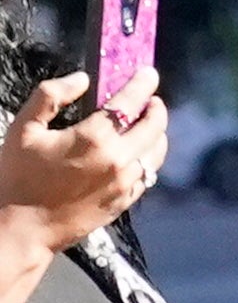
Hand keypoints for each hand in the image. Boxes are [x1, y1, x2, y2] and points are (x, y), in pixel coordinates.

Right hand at [2, 73, 164, 248]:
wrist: (20, 230)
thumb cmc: (16, 178)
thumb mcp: (23, 130)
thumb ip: (51, 96)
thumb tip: (83, 78)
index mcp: (95, 137)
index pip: (131, 100)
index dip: (143, 83)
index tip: (148, 73)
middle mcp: (119, 159)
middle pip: (155, 125)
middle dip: (155, 107)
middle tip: (149, 99)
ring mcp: (126, 183)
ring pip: (157, 151)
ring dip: (156, 133)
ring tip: (145, 125)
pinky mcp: (125, 202)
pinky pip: (149, 174)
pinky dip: (148, 158)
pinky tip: (137, 154)